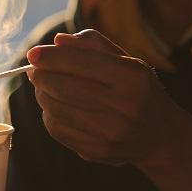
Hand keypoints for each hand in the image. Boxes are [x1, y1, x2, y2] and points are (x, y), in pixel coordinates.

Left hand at [26, 29, 191, 165]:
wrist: (159, 136)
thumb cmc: (136, 90)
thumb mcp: (125, 61)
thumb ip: (92, 45)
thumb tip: (57, 41)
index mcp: (131, 77)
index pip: (81, 62)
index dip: (51, 57)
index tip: (32, 54)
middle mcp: (123, 105)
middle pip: (64, 87)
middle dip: (41, 77)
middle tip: (34, 72)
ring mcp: (110, 131)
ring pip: (57, 109)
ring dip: (42, 95)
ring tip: (43, 88)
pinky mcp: (97, 150)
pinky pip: (58, 130)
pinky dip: (49, 116)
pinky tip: (54, 108)